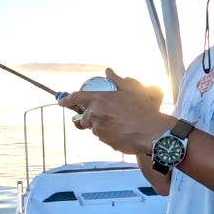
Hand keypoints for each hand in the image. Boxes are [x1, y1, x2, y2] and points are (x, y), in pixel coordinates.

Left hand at [57, 68, 173, 154]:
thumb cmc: (143, 110)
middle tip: (105, 115)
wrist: (152, 132)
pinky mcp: (105, 141)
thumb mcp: (131, 91)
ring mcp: (99, 130)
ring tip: (119, 123)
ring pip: (95, 128)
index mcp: (100, 100)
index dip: (67, 100)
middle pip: (84, 117)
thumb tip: (108, 72)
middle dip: (90, 117)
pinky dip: (109, 134)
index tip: (62, 101)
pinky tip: (122, 131)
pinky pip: (103, 137)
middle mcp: (96, 115)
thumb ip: (117, 81)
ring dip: (102, 126)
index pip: (77, 98)